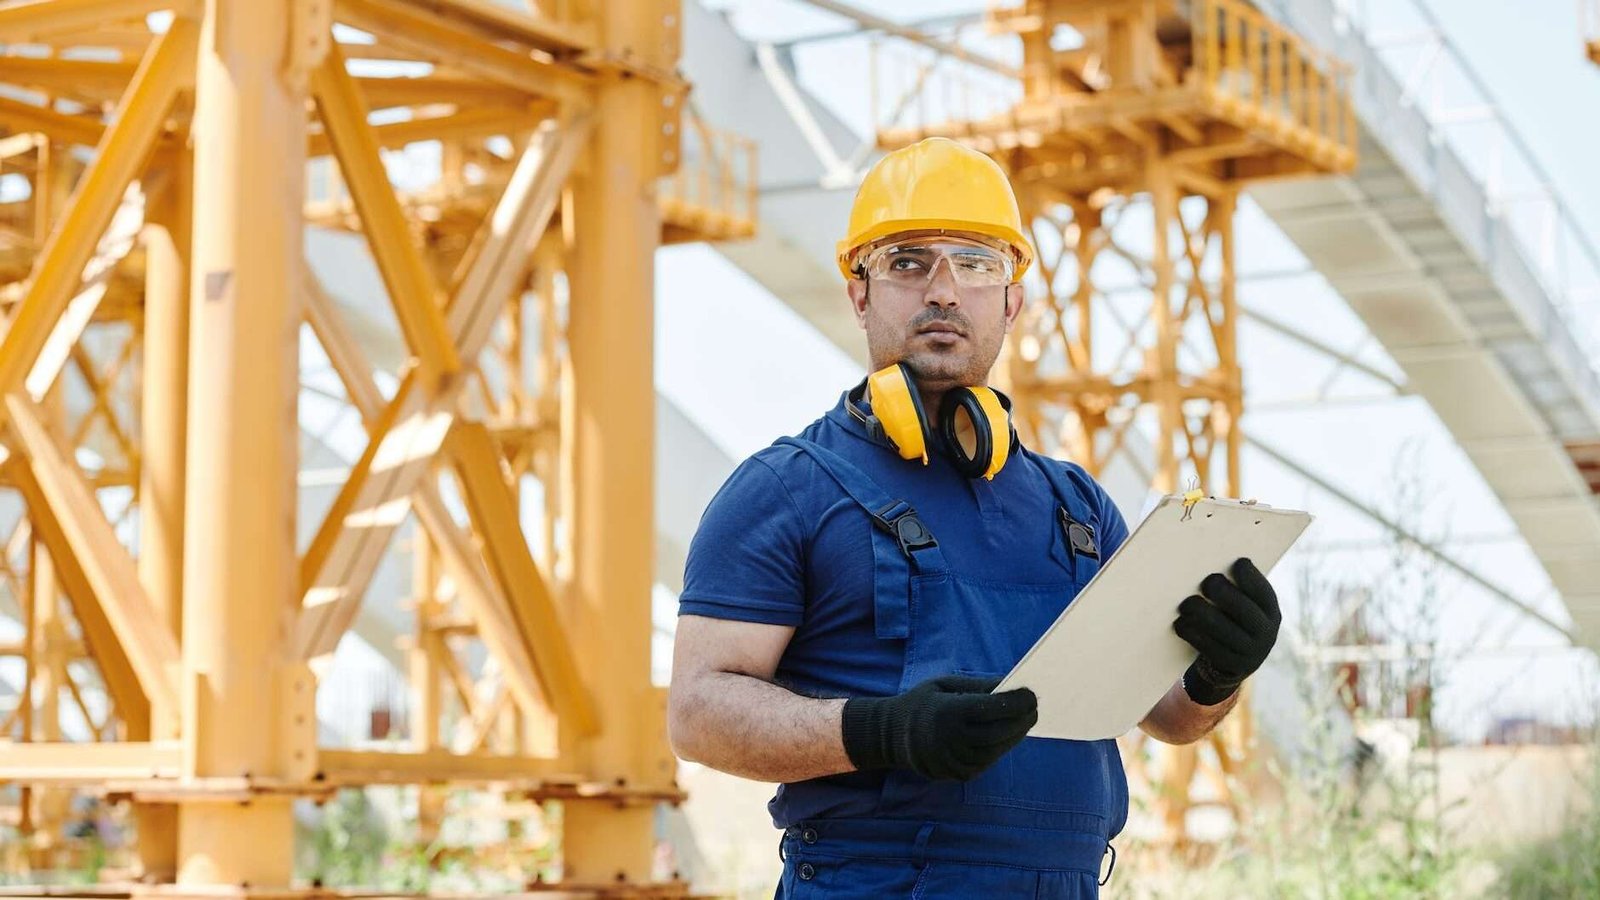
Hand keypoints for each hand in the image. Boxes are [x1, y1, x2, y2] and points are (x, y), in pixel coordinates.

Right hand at [841, 674, 1036, 780]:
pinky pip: (987, 761)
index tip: (1032, 695)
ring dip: (1015, 735)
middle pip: (999, 732)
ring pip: (996, 749)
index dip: (1016, 703)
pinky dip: (1001, 748)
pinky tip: (1008, 736)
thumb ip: (979, 686)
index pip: (992, 708)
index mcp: (948, 712)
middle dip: (1022, 720)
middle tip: (1035, 709)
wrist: (891, 735)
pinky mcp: (957, 774)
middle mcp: (951, 739)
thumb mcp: (945, 684)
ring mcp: (954, 761)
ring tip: (1025, 721)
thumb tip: (1012, 685)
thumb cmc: (924, 702)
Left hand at [1174, 558, 1280, 705]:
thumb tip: (1210, 560)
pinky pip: (1208, 647)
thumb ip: (1237, 589)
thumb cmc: (1235, 619)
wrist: (1236, 661)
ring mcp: (1250, 652)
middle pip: (1243, 609)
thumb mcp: (1246, 606)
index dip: (1251, 577)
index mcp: (1271, 612)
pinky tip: (1180, 623)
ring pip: (1222, 629)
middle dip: (1223, 593)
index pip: (1263, 592)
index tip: (1237, 563)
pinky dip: (1192, 633)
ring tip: (1186, 603)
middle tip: (1206, 582)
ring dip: (1201, 613)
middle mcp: (1266, 633)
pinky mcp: (1231, 665)